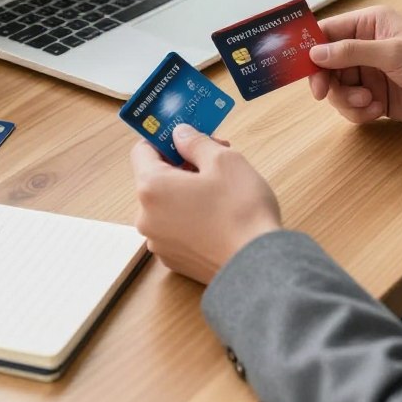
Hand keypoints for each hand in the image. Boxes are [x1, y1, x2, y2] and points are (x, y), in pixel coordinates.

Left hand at [130, 125, 281, 283]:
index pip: (142, 150)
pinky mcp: (175, 261)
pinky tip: (219, 216)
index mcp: (151, 187)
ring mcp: (159, 243)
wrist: (258, 268)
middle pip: (155, 178)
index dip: (165, 138)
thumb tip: (180, 134)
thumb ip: (195, 142)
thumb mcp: (223, 160)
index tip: (186, 135)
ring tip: (222, 188)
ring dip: (187, 191)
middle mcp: (147, 217)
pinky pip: (176, 228)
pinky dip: (191, 217)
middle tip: (216, 157)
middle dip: (183, 164)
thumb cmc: (241, 211)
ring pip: (167, 204)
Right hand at [308, 5, 401, 128]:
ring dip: (347, 100)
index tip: (298, 68)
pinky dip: (359, 113)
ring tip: (370, 103)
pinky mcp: (378, 98)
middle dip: (327, 82)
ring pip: (337, 89)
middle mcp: (366, 47)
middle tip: (326, 94)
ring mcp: (371, 74)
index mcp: (369, 24)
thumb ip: (352, 52)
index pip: (327, 32)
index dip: (309, 49)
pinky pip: (352, 107)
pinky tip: (379, 111)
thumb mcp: (394, 53)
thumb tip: (315, 53)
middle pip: (326, 65)